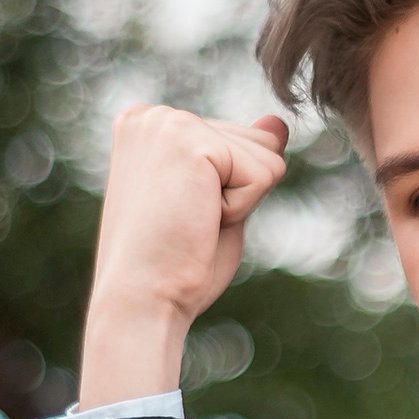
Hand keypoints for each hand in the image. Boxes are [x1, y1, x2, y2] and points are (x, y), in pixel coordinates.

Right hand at [78, 102, 288, 401]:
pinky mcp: (192, 142)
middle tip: (189, 223)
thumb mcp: (215, 201)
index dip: (227, 192)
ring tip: (191, 222)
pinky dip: (242, 210)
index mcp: (149, 127)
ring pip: (266, 157)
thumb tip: (278, 124)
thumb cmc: (171, 266)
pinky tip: (199, 221)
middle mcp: (154, 116)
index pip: (236, 141)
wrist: (141, 302)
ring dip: (240, 202)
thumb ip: (240, 158)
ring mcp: (170, 123)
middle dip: (239, 193)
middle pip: (257, 143)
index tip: (182, 216)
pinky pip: (263, 174)